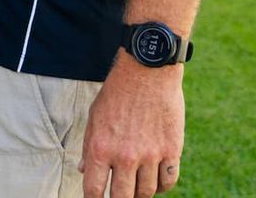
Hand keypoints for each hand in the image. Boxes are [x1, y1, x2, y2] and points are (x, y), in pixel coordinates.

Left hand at [81, 55, 184, 196]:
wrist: (147, 71)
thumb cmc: (117, 92)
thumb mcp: (95, 116)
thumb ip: (88, 146)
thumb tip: (83, 170)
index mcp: (100, 148)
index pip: (94, 191)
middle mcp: (124, 156)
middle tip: (121, 195)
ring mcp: (150, 154)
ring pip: (146, 193)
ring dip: (141, 193)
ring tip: (138, 187)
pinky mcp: (171, 149)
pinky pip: (168, 181)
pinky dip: (161, 185)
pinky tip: (156, 179)